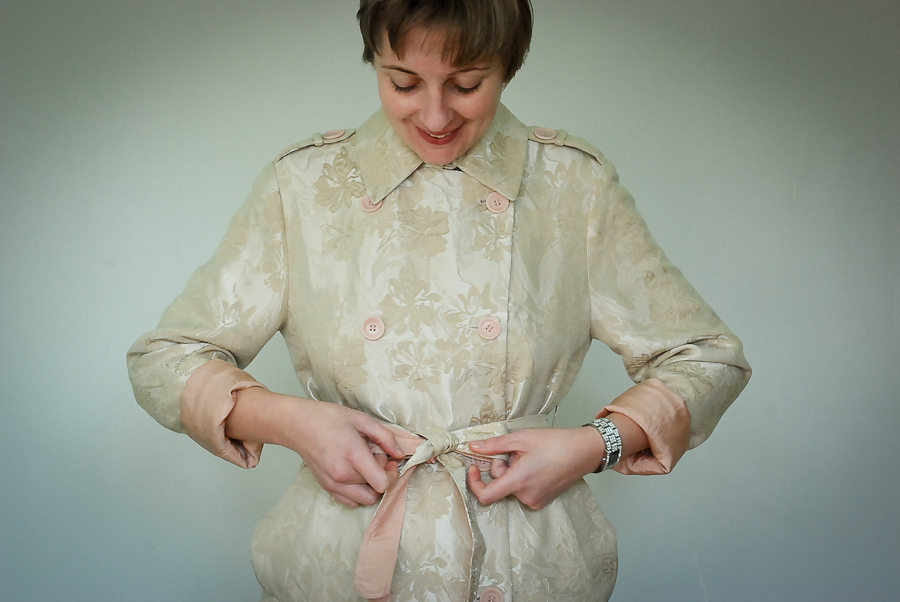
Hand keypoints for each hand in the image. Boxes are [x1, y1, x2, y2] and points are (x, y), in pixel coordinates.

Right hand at [226, 389, 403, 507]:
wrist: (298, 425)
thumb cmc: (329, 418)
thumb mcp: (361, 419)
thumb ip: (385, 437)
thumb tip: (400, 454)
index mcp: (353, 456)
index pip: (382, 484)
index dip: (391, 474)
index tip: (387, 459)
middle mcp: (343, 475)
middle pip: (376, 491)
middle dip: (381, 476)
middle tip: (374, 458)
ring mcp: (333, 484)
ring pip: (365, 500)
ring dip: (370, 487)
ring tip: (364, 467)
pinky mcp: (326, 487)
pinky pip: (350, 502)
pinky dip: (358, 492)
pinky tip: (354, 474)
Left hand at [466, 427, 605, 509]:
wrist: (584, 451)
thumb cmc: (555, 443)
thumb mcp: (521, 439)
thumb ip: (494, 445)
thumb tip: (473, 447)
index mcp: (518, 482)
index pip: (485, 496)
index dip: (474, 483)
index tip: (474, 468)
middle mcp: (526, 496)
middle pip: (499, 486)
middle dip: (501, 467)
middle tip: (515, 451)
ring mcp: (536, 501)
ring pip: (511, 487)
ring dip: (513, 472)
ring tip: (530, 457)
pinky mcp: (543, 500)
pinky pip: (523, 490)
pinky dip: (522, 478)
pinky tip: (536, 465)